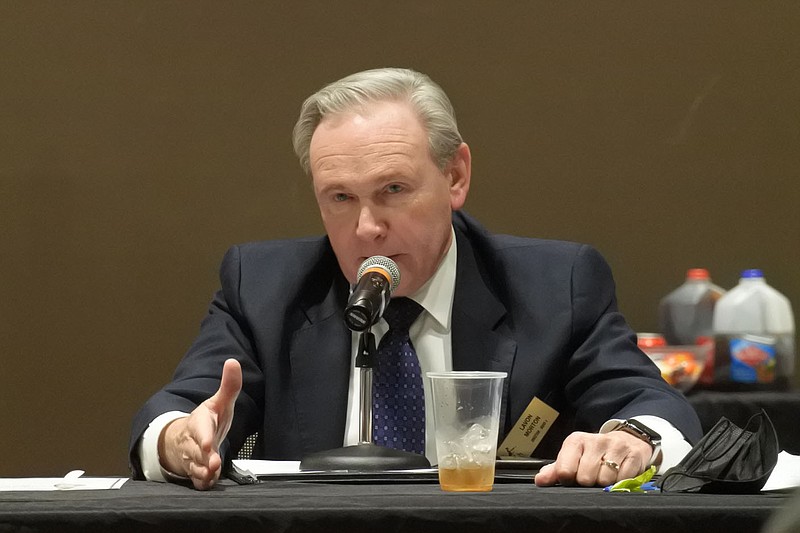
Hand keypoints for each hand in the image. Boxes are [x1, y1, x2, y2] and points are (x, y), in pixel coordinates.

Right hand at [158, 358, 241, 489]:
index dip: (204, 437)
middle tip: (213, 463)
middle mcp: (194, 442)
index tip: (210, 443)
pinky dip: (202, 483)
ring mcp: (193, 458)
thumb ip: (229, 386)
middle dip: (204, 457)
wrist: (184, 440)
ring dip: (203, 472)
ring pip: (195, 467)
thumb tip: (233, 362)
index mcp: (200, 423)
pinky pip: (196, 481)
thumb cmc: (206, 421)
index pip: (200, 429)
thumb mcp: (218, 403)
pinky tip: (209, 482)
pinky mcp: (195, 472)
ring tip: (211, 474)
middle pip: (197, 451)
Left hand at [534, 430, 652, 486]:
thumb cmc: (594, 453)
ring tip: (605, 475)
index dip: (568, 479)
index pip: (564, 470)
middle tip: (592, 476)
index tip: (572, 478)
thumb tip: (540, 481)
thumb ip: (555, 470)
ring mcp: (616, 446)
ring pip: (605, 480)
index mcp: (575, 441)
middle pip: (585, 478)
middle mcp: (595, 440)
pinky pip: (624, 479)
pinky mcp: (634, 454)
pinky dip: (621, 482)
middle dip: (588, 482)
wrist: (626, 440)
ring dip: (605, 483)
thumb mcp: (573, 457)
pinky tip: (619, 474)